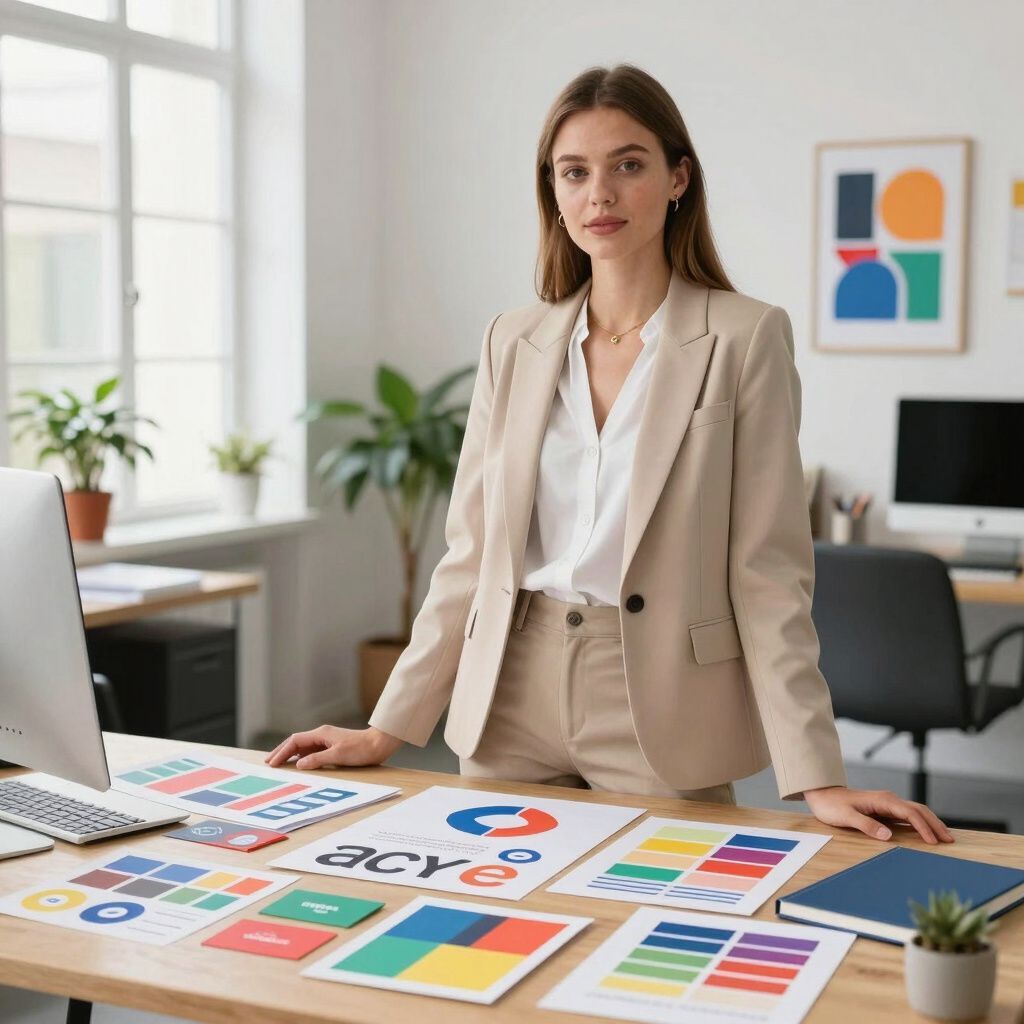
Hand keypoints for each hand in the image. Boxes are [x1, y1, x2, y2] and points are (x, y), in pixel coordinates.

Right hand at [264, 725, 402, 769]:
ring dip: (290, 754)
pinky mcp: (332, 745)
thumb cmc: (361, 749)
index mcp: (321, 733)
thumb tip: (298, 764)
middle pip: (296, 742)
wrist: (379, 744)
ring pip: (303, 746)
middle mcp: (322, 734)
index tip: (272, 762)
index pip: (295, 741)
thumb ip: (317, 759)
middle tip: (268, 762)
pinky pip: (311, 750)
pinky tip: (298, 763)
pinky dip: (301, 756)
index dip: (282, 751)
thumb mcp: (338, 755)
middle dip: (282, 751)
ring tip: (279, 763)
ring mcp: (327, 739)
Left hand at [804, 786, 954, 844]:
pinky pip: (907, 815)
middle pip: (919, 810)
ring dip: (930, 823)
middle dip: (935, 824)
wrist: (822, 795)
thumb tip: (888, 836)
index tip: (933, 841)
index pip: (910, 813)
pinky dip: (920, 823)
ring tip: (944, 836)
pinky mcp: (884, 809)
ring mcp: (887, 804)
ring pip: (915, 811)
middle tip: (949, 840)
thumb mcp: (846, 817)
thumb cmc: (832, 806)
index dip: (924, 827)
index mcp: (883, 800)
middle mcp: (888, 800)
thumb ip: (866, 825)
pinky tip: (925, 831)